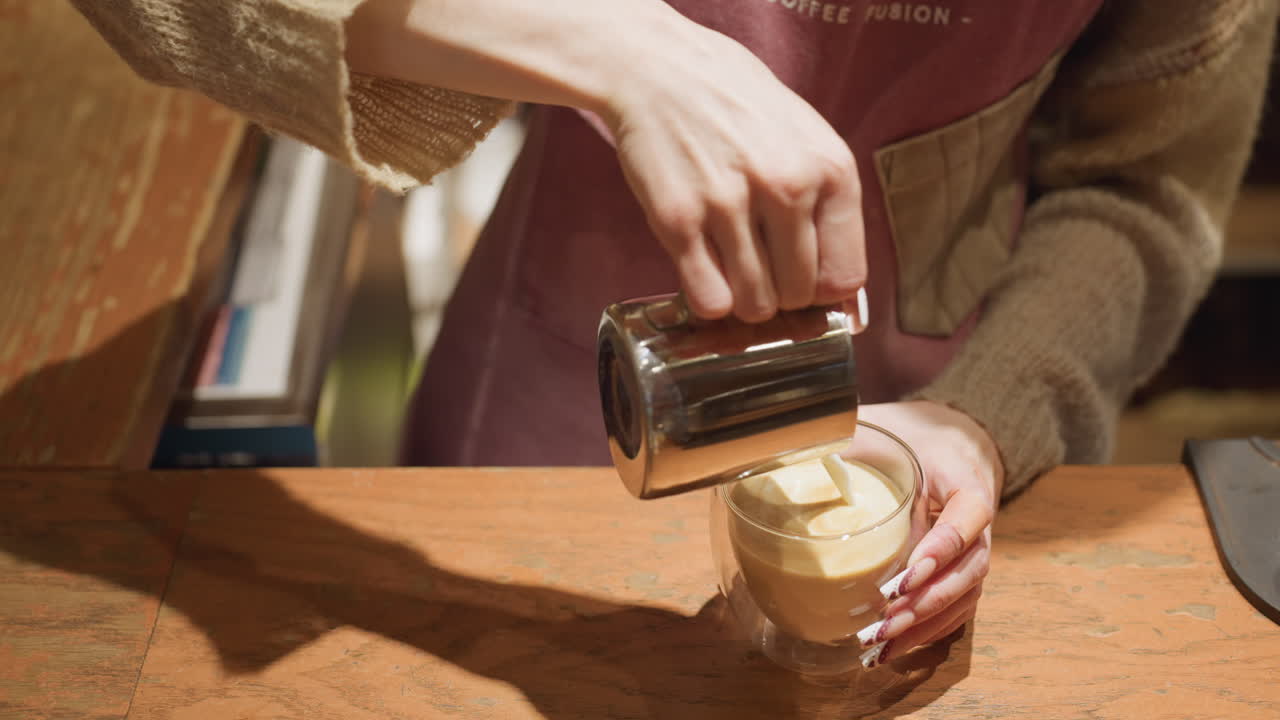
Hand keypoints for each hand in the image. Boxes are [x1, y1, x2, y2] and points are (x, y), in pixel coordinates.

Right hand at [605, 24, 864, 321]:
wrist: (661, 70)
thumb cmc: (738, 106)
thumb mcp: (806, 138)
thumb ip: (827, 204)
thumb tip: (837, 289)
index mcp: (830, 169)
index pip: (845, 276)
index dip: (822, 291)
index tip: (802, 282)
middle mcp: (786, 187)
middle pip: (797, 296)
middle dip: (780, 294)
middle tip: (760, 269)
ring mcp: (730, 205)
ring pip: (754, 305)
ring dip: (743, 300)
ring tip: (731, 268)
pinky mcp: (678, 220)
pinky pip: (709, 299)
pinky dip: (708, 299)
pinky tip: (704, 270)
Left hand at [852, 401, 1003, 668]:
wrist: (948, 438)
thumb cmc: (911, 434)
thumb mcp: (884, 429)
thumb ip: (850, 446)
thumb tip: (795, 466)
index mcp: (966, 477)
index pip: (969, 516)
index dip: (942, 549)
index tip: (905, 575)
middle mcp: (979, 520)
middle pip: (969, 570)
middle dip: (926, 602)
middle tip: (884, 622)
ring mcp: (974, 549)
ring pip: (965, 597)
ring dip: (924, 626)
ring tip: (881, 646)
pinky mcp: (960, 571)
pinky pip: (954, 609)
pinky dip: (926, 633)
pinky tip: (891, 650)